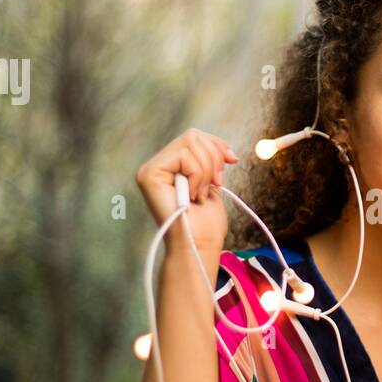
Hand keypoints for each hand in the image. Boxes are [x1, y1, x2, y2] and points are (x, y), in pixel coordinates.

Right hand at [136, 128, 239, 254]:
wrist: (199, 245)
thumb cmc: (206, 222)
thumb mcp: (212, 182)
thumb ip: (209, 160)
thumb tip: (224, 147)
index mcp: (170, 166)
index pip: (194, 137)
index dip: (217, 145)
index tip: (232, 161)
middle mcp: (156, 165)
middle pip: (193, 136)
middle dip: (214, 158)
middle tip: (216, 184)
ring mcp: (150, 169)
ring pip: (190, 143)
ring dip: (207, 170)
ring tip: (202, 193)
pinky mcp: (149, 174)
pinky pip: (185, 157)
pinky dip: (198, 176)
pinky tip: (193, 196)